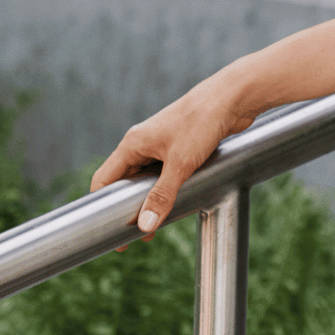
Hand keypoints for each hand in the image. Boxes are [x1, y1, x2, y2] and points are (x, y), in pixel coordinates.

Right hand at [87, 71, 256, 243]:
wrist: (232, 98)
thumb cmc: (202, 122)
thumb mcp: (180, 164)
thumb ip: (161, 196)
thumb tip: (144, 225)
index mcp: (132, 145)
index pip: (104, 180)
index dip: (102, 207)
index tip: (106, 231)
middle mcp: (143, 144)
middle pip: (125, 182)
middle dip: (128, 208)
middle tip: (133, 236)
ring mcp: (162, 145)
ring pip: (147, 179)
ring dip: (149, 201)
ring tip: (154, 229)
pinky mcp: (181, 146)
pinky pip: (166, 174)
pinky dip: (166, 190)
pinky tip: (175, 205)